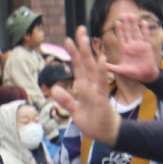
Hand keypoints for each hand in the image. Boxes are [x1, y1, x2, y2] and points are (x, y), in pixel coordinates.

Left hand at [53, 25, 121, 145]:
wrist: (107, 134)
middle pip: (85, 62)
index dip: (73, 53)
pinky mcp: (101, 98)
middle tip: (80, 29)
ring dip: (88, 53)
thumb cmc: (93, 121)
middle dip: (82, 46)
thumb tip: (55, 89)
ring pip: (91, 68)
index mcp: (85, 87)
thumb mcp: (75, 111)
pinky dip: (100, 71)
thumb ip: (66, 100)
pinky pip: (100, 83)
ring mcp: (97, 90)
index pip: (78, 66)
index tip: (68, 39)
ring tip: (86, 38)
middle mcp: (91, 85)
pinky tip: (100, 59)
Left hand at [104, 16, 159, 82]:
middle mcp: (131, 45)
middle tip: (123, 14)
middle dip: (126, 23)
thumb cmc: (132, 74)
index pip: (121, 37)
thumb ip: (109, 67)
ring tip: (131, 15)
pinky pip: (145, 36)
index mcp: (125, 49)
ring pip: (136, 32)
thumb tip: (98, 64)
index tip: (117, 22)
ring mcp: (139, 45)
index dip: (119, 29)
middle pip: (128, 32)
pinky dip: (144, 29)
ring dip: (134, 24)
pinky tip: (142, 22)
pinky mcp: (147, 46)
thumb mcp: (119, 70)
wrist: (145, 76)